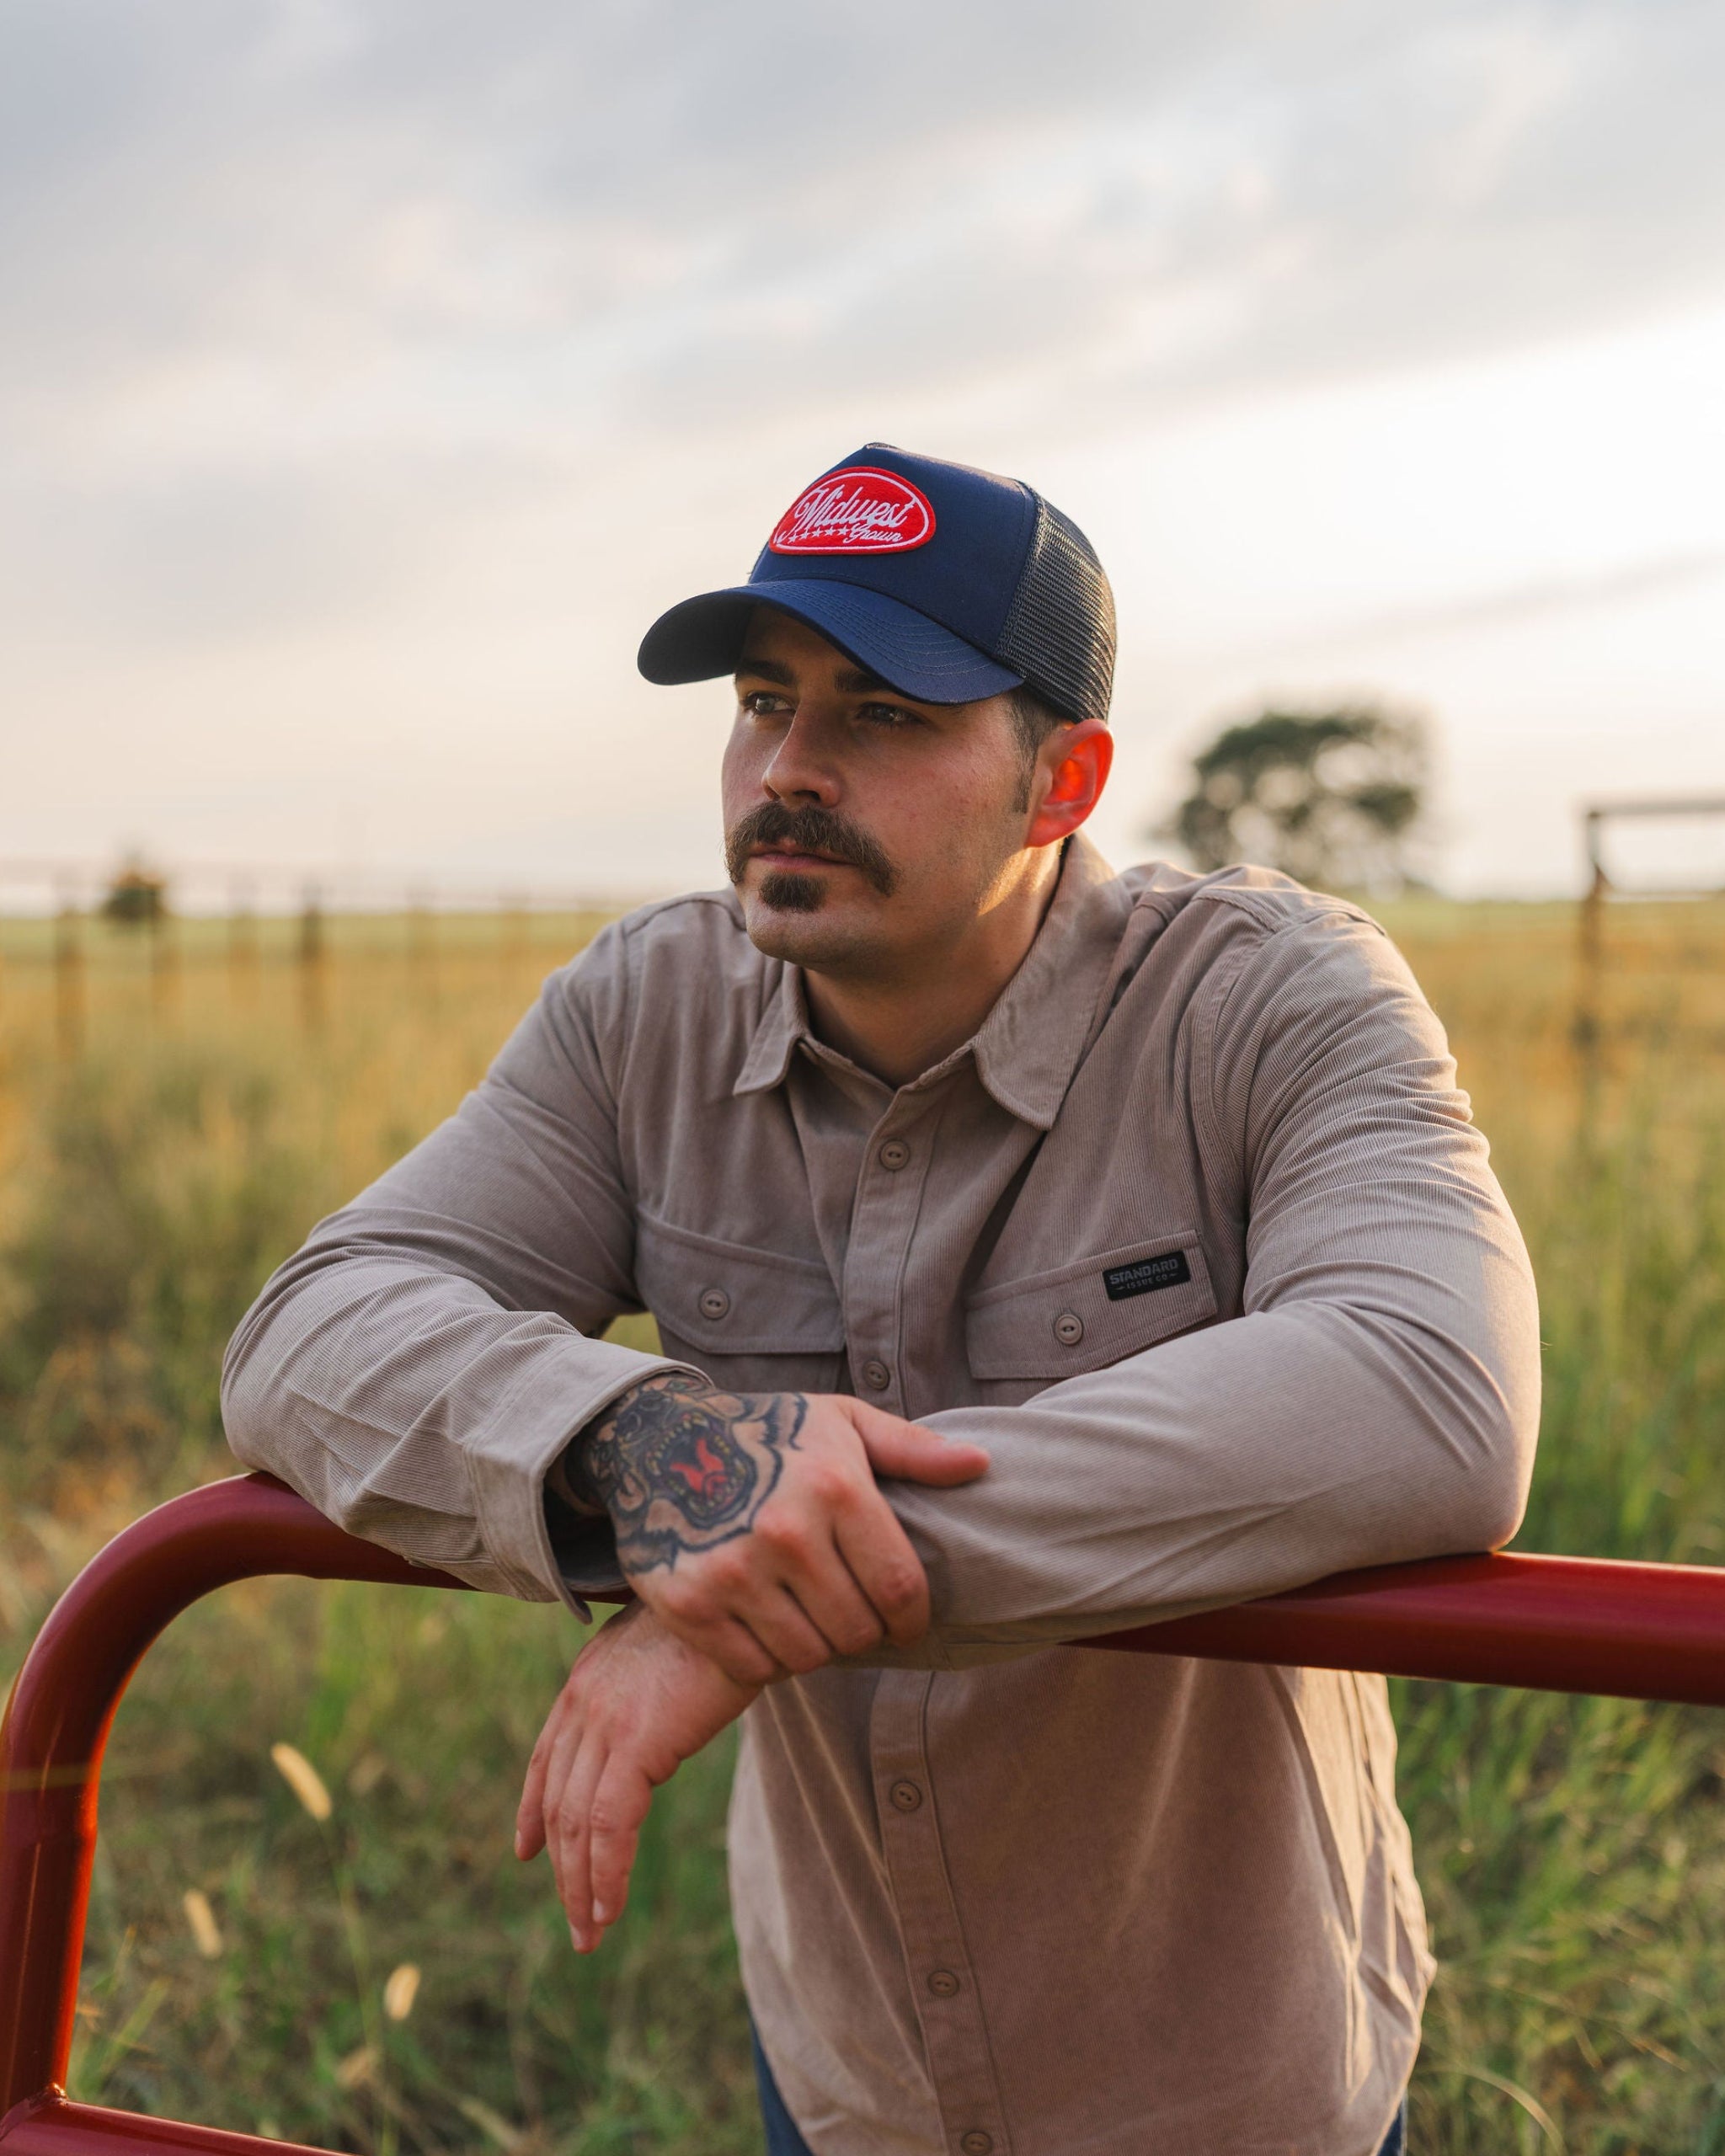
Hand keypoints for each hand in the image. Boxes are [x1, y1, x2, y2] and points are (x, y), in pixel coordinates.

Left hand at [514, 1602, 757, 1951]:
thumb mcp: (669, 1647)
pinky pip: (609, 1826)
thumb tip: (659, 1703)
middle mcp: (583, 1702)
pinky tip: (609, 1908)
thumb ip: (646, 1681)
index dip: (532, 1809)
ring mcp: (604, 1722)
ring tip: (591, 1933)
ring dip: (582, 1886)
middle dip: (562, 1868)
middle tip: (576, 1921)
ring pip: (578, 1824)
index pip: (545, 1757)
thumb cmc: (722, 1617)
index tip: (526, 1850)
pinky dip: (605, 1874)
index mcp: (587, 1680)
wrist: (742, 1589)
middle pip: (557, 1802)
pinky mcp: (635, 1742)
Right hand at [570, 1374, 988, 1684]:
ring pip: (807, 1656)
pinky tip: (768, 1626)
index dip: (912, 1620)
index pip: (899, 1588)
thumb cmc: (768, 1433)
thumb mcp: (842, 1423)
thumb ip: (913, 1450)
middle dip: (865, 1632)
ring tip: (811, 1618)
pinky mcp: (690, 1604)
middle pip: (856, 1630)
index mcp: (835, 1487)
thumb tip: (981, 1465)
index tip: (905, 1623)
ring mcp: (733, 1571)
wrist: (657, 1437)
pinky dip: (768, 1659)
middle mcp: (786, 1531)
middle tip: (852, 1617)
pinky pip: (753, 1667)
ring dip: (818, 1647)